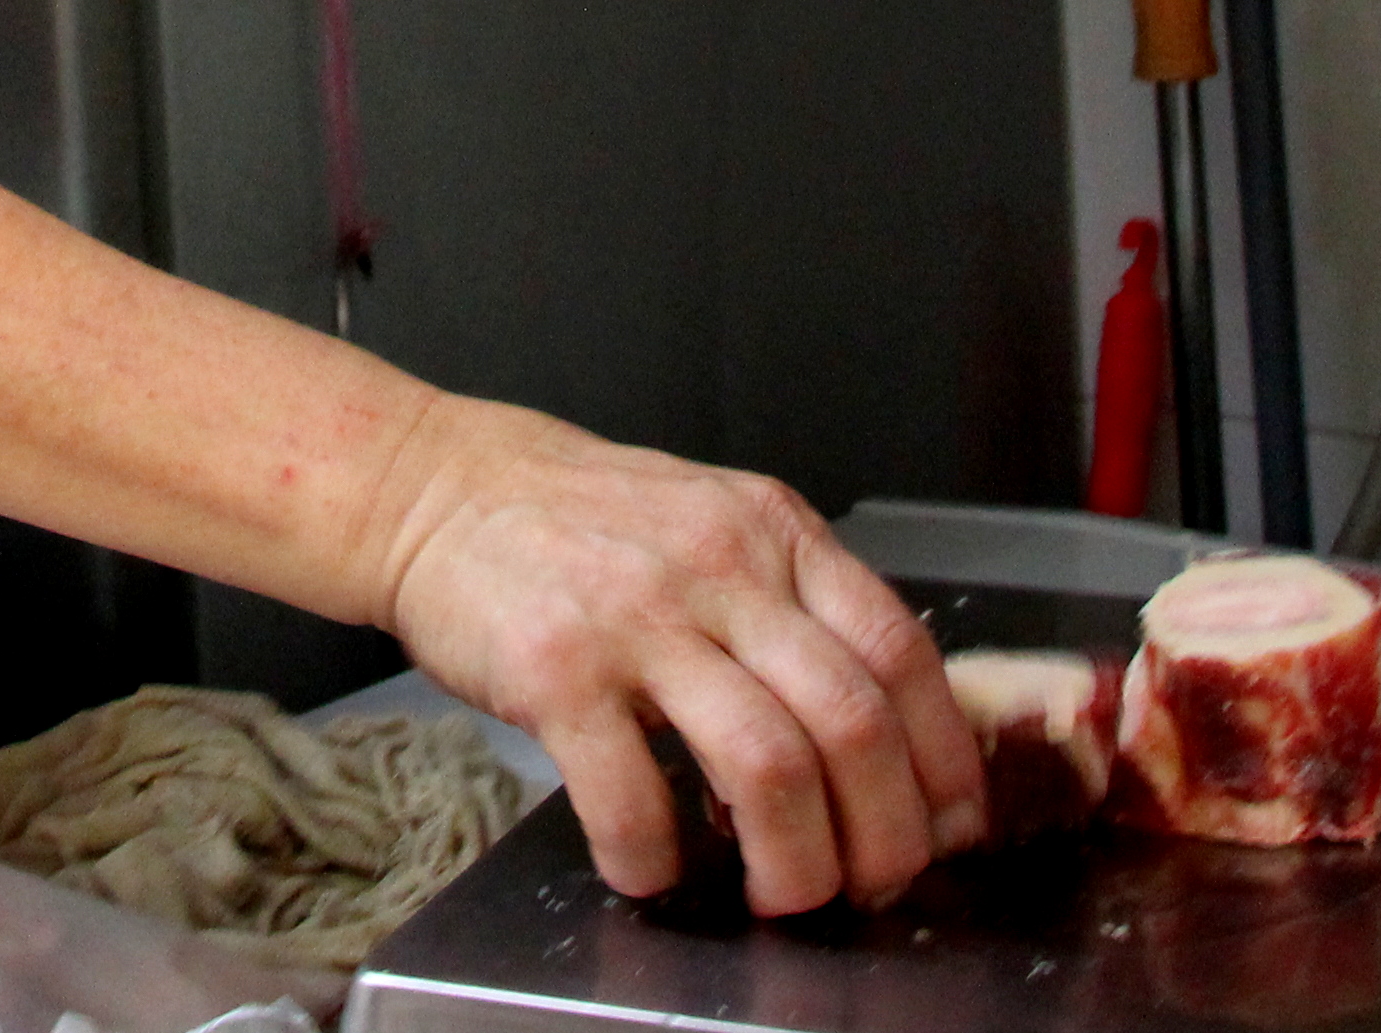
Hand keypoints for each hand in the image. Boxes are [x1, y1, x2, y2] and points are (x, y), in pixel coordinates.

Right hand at [373, 398, 981, 916]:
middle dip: (882, 836)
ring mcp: (637, 617)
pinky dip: (656, 859)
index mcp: (772, 533)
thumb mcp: (712, 522)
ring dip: (793, 861)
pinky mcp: (557, 670)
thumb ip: (791, 603)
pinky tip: (653, 867)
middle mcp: (718, 568)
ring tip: (779, 894)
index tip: (946, 824)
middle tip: (867, 884)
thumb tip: (880, 734)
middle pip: (853, 723)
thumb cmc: (576, 519)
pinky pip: (633, 796)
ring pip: (769, 766)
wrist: (434, 487)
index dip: (942, 759)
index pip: (903, 652)